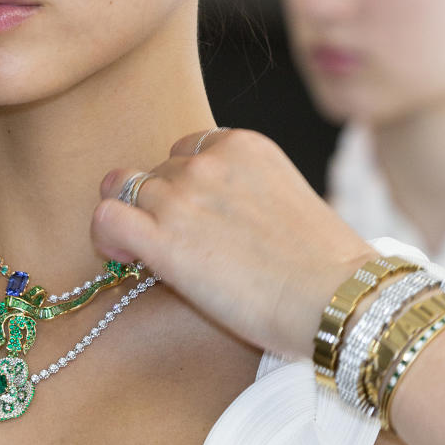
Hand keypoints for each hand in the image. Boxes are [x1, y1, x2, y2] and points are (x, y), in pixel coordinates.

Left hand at [92, 128, 372, 360]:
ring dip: (132, 221)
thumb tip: (213, 222)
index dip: (183, 184)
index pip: (187, 149)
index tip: (193, 218)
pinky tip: (126, 260)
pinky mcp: (163, 237)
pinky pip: (106, 218)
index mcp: (244, 145)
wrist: (338, 299)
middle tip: (178, 246)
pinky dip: (106, 237)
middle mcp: (208, 161)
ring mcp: (182, 196)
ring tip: (146, 256)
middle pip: (156, 172)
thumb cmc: (326, 268)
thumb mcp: (286, 202)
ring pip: (124, 189)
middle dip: (160, 206)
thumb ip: (244, 194)